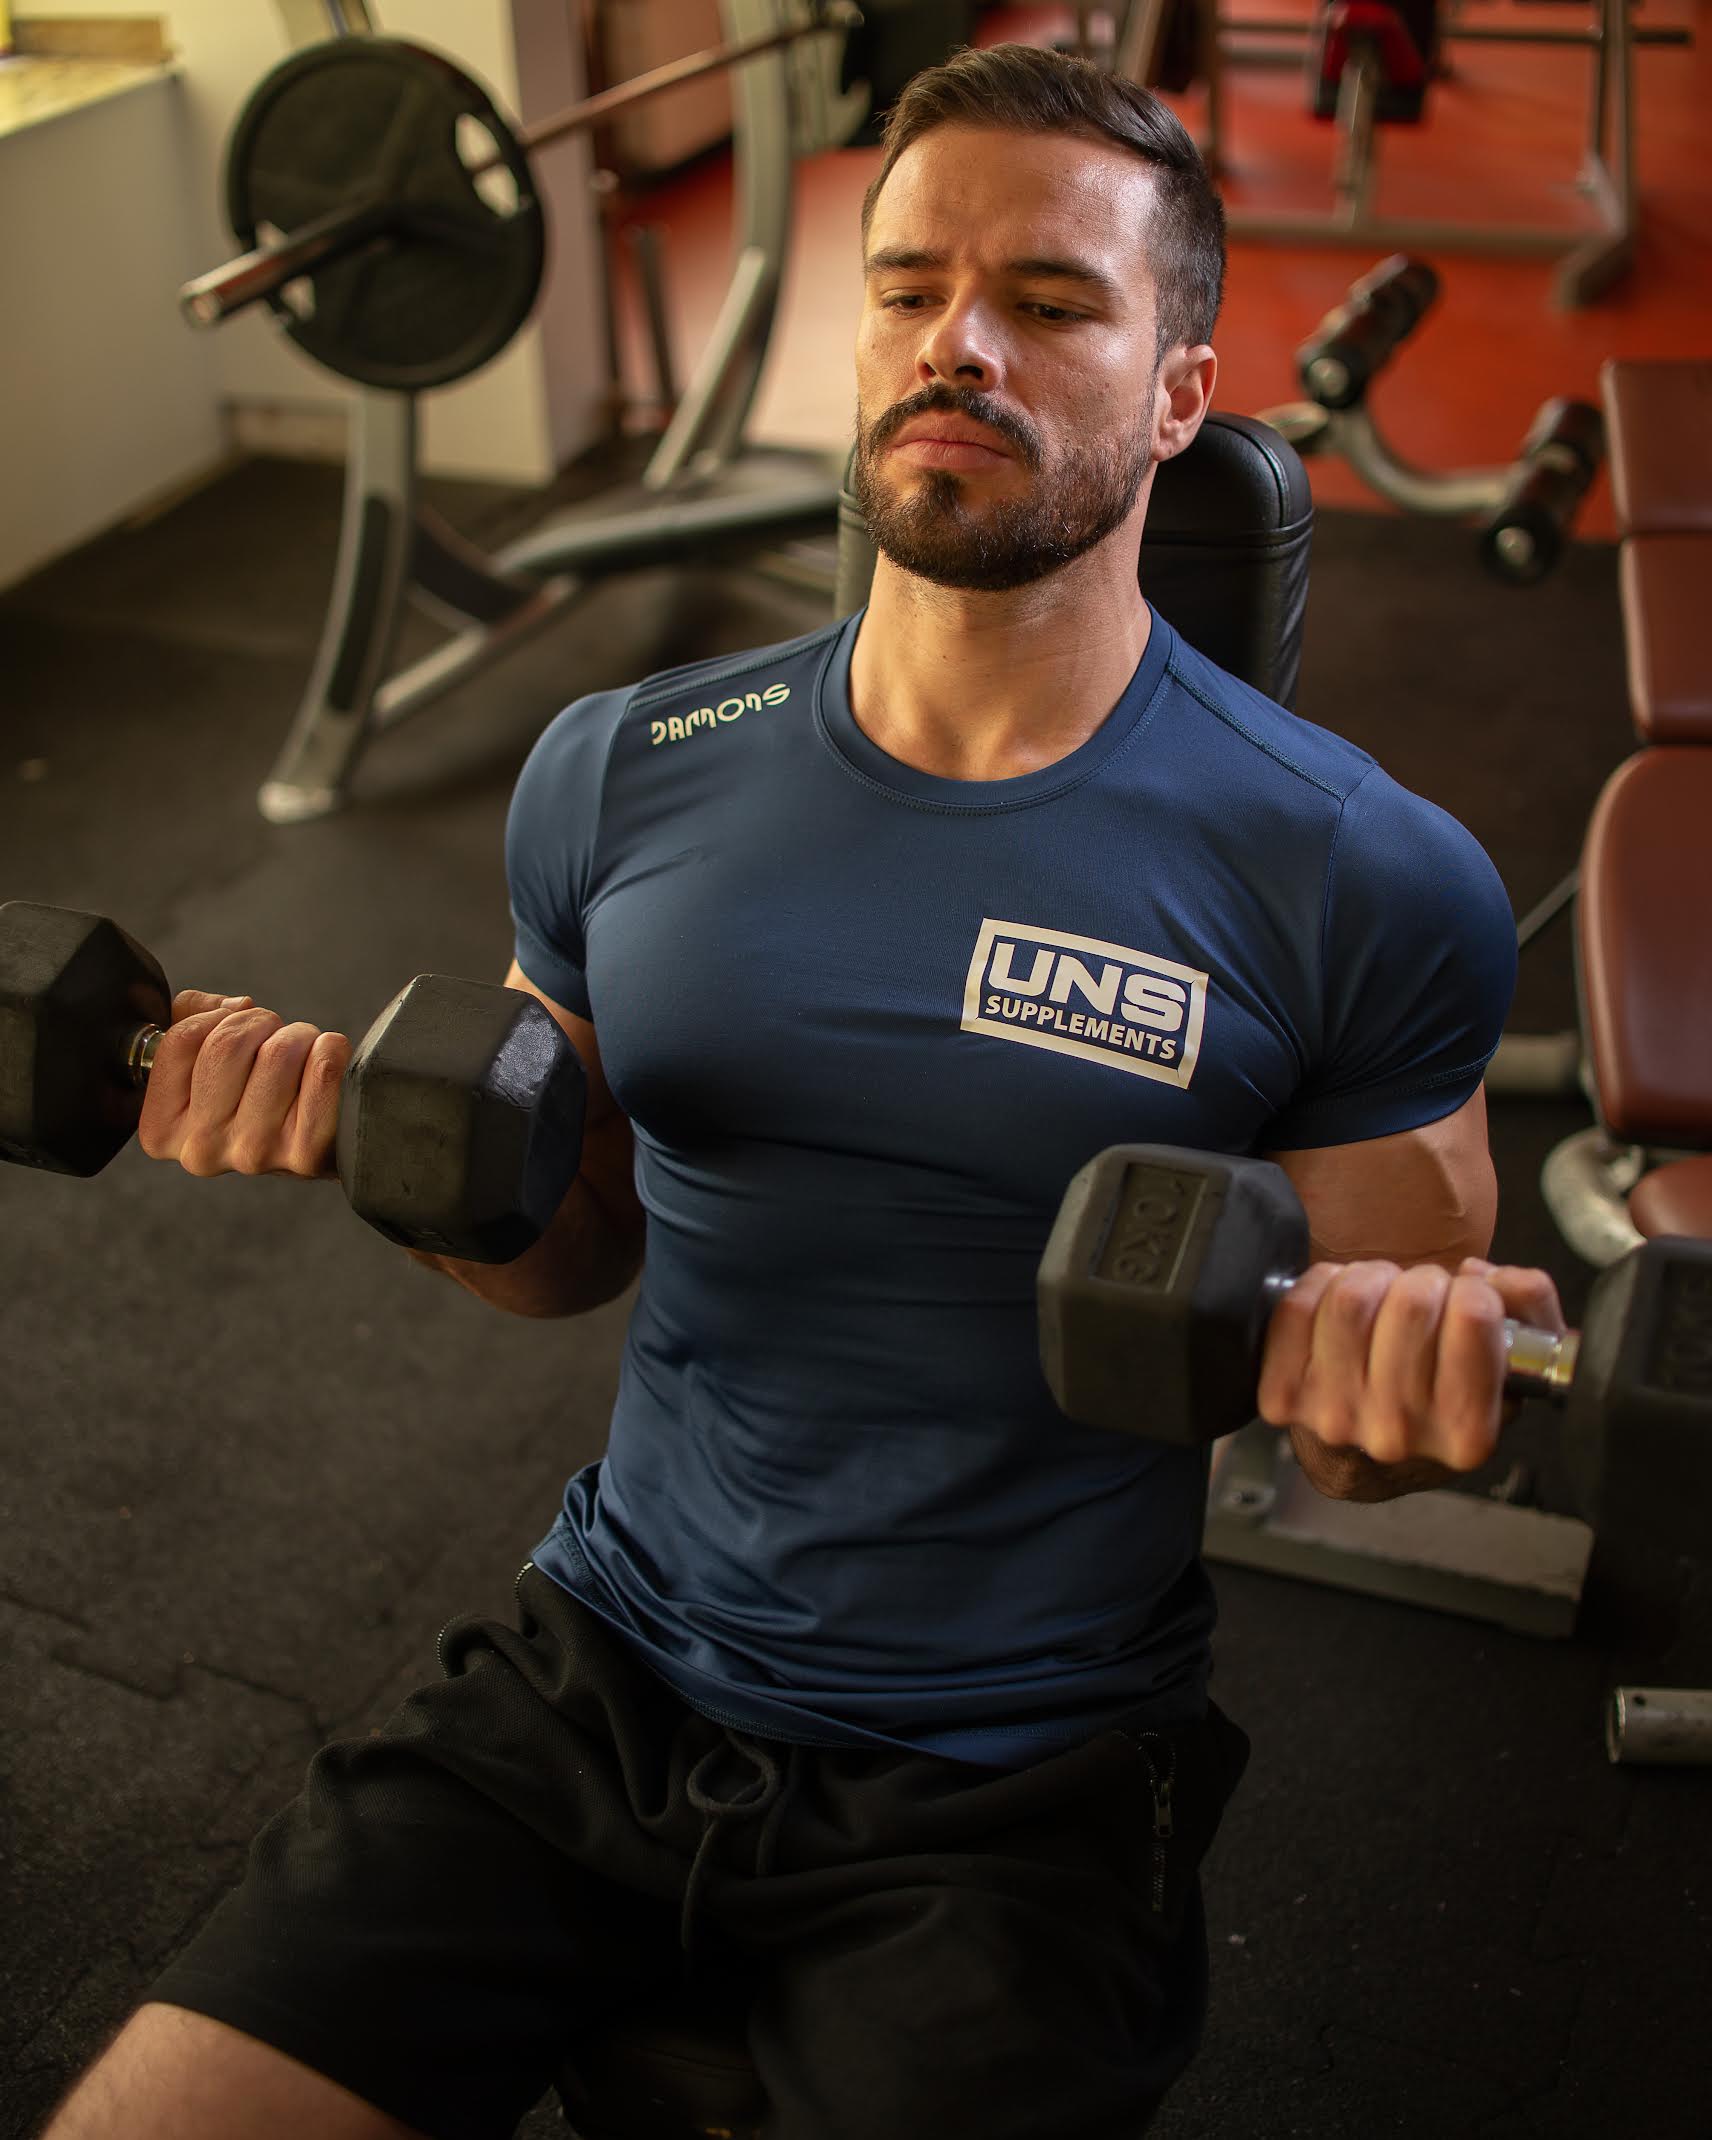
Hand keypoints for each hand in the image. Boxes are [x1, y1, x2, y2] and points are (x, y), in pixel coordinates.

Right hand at [137, 990, 351, 1181]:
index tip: (234, 1032)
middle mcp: (201, 1148)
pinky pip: (322, 1069)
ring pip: (278, 1051)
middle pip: (228, 1043)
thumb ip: (192, 1019)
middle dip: (260, 1023)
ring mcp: (253, 1154)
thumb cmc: (256, 1098)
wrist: (316, 1148)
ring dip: (299, 1037)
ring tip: (301, 1060)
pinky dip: (332, 1051)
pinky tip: (328, 1070)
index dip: (216, 1018)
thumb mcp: (203, 1064)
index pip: (182, 1039)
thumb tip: (233, 1006)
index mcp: (162, 1128)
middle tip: (273, 1041)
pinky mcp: (306, 1153)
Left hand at [1255, 1256, 1567, 1475]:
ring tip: (1384, 1297)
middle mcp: (1398, 1433)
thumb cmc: (1443, 1392)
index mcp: (1466, 1433)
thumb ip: (1530, 1309)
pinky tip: (1340, 1305)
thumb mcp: (1512, 1360)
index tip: (1469, 1301)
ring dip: (1372, 1279)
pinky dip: (1321, 1286)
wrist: (1370, 1449)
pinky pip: (1298, 1306)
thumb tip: (1491, 1280)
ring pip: (1352, 1298)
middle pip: (1413, 1303)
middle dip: (1424, 1282)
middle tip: (1425, 1297)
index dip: (1475, 1293)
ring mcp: (1335, 1416)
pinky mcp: (1283, 1395)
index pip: (1475, 1318)